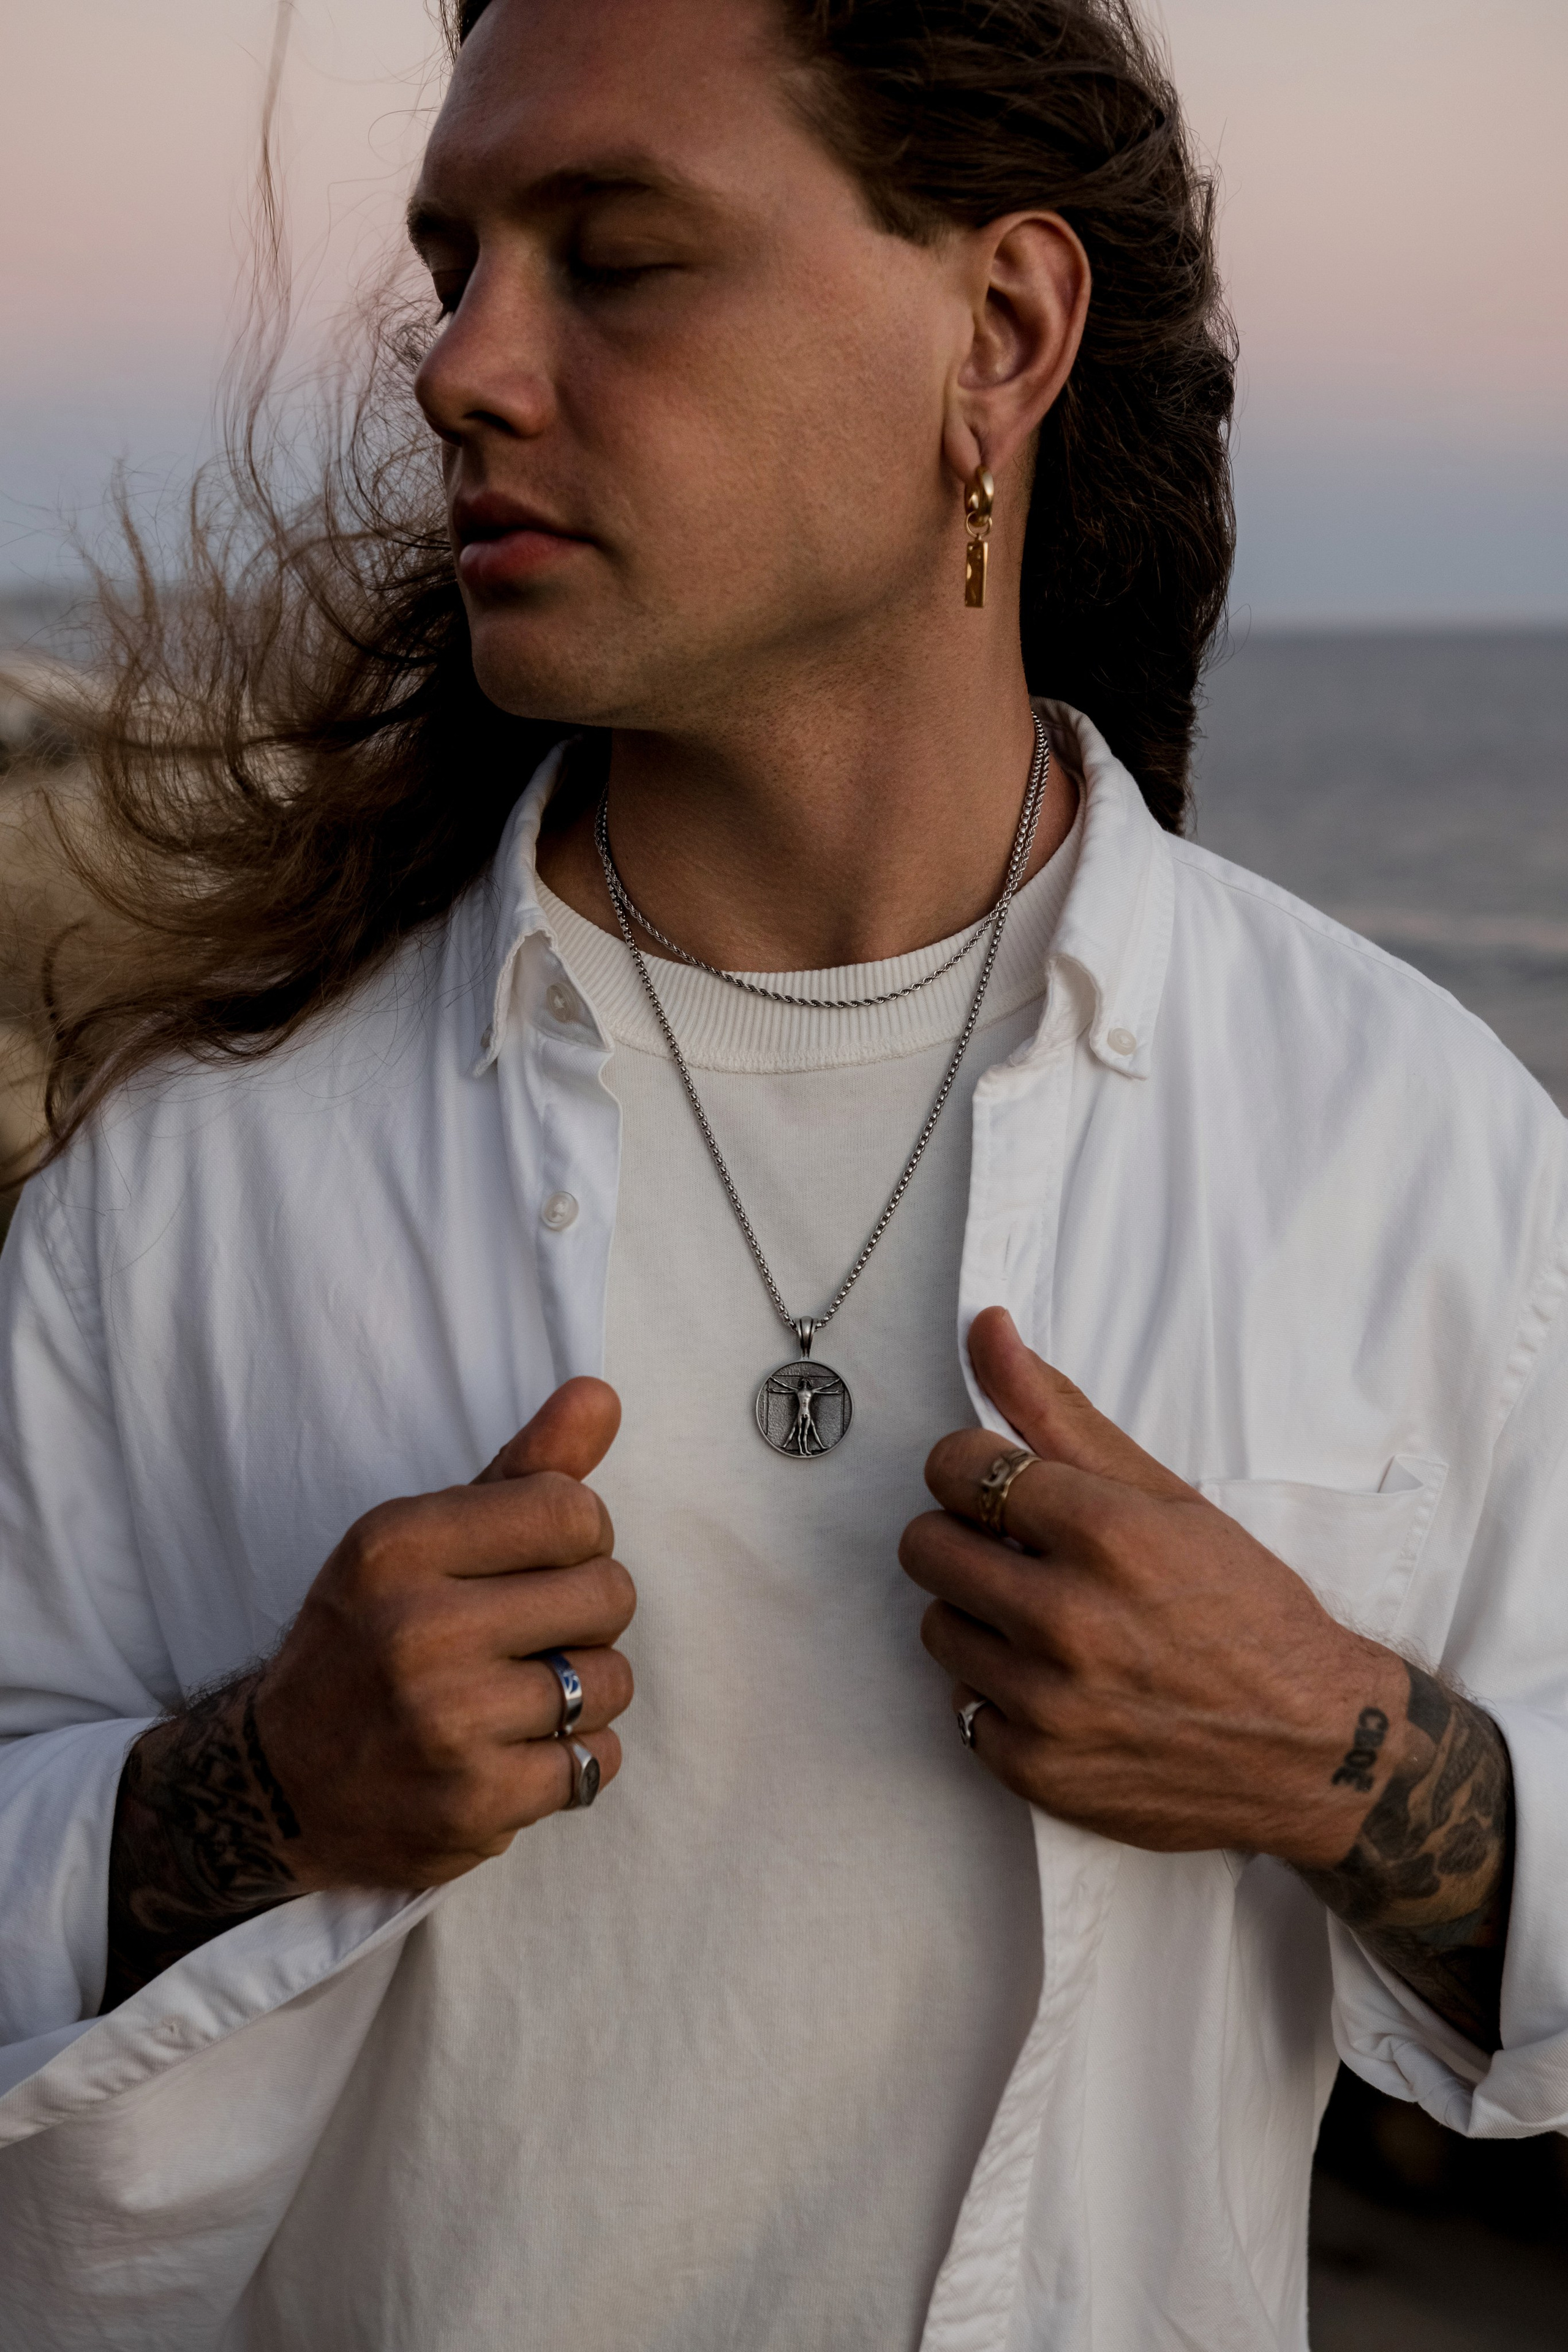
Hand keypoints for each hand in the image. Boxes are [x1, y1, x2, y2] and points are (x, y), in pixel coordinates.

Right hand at [102, 1379, 633, 2006]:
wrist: (277, 1782)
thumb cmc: (371, 1637)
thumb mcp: (423, 1538)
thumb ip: (522, 1468)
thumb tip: (601, 1393)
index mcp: (400, 1545)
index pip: (575, 1511)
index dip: (578, 1537)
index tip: (538, 1564)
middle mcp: (418, 1631)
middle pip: (609, 1593)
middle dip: (587, 1613)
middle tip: (530, 1634)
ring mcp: (446, 1725)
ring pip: (611, 1681)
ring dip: (584, 1691)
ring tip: (521, 1695)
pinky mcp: (473, 1804)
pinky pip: (597, 1762)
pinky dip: (574, 1759)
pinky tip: (516, 1751)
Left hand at [899, 1309, 1405, 1870]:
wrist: (1314, 1747)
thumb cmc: (1244, 1608)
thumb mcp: (1165, 1496)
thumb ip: (1059, 1412)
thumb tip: (985, 1328)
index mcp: (1104, 1534)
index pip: (955, 1466)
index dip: (972, 1468)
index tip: (1002, 1486)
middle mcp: (1069, 1619)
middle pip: (925, 1545)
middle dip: (963, 1537)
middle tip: (1017, 1553)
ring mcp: (1049, 1703)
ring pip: (936, 1626)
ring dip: (977, 1616)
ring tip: (1043, 1621)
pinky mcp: (1038, 1770)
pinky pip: (960, 1707)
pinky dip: (997, 1692)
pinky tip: (1053, 1683)